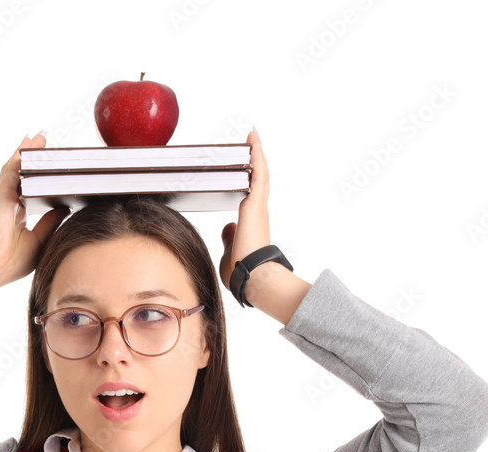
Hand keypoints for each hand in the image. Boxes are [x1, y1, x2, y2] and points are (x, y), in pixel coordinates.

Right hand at [0, 133, 70, 286]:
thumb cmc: (13, 260)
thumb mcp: (41, 238)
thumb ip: (51, 221)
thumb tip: (65, 206)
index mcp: (17, 214)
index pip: (28, 188)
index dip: (36, 175)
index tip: (47, 165)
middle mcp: (10, 203)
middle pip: (21, 174)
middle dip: (30, 157)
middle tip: (42, 142)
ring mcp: (4, 199)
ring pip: (15, 169)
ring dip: (24, 152)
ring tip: (35, 138)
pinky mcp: (1, 197)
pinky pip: (10, 173)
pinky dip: (17, 159)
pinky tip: (25, 147)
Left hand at [218, 128, 270, 291]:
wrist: (252, 278)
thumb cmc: (241, 271)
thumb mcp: (230, 249)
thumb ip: (229, 237)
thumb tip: (228, 227)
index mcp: (252, 222)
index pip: (252, 195)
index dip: (251, 180)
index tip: (248, 168)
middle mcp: (258, 212)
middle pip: (259, 180)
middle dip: (256, 162)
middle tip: (253, 143)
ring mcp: (258, 208)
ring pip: (260, 175)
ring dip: (257, 155)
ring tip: (253, 137)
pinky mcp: (255, 205)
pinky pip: (258, 175)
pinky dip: (256, 158)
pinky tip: (253, 142)